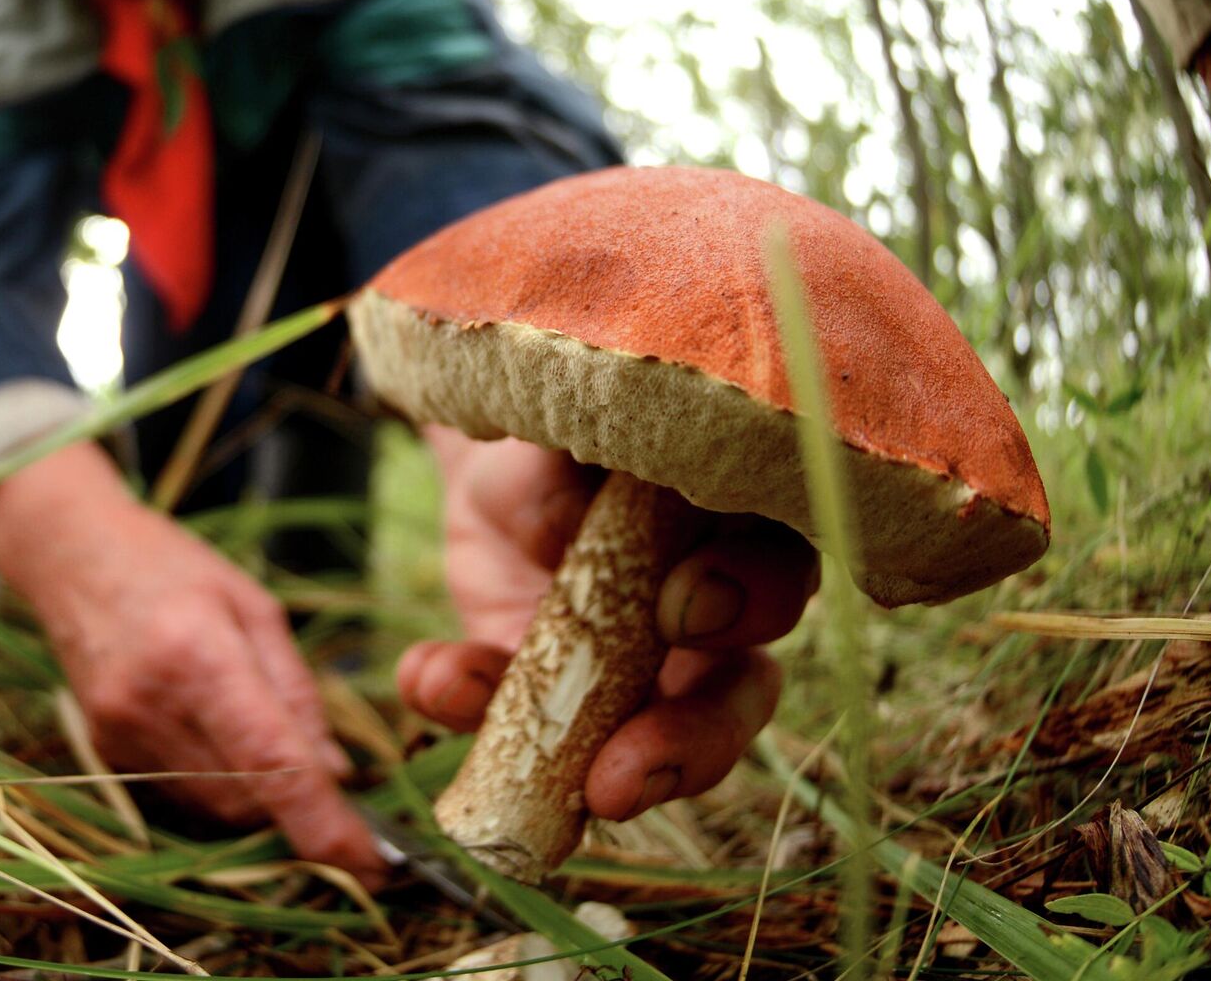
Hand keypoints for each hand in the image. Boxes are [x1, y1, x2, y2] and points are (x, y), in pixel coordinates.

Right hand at [0, 443, 385, 883]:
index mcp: (198, 654)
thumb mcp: (255, 606)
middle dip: (296, 802)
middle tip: (326, 772)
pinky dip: (216, 780)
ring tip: (258, 727)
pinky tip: (213, 728)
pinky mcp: (104, 751)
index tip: (373, 861)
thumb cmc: (175, 567)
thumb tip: (336, 774)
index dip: (324, 823)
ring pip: (214, 807)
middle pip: (246, 798)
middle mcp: (151, 705)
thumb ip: (296, 692)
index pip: (270, 762)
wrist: (72, 554)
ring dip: (256, 794)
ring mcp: (119, 734)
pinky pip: (180, 794)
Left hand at [398, 432, 817, 820]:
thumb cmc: (573, 430)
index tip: (684, 612)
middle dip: (687, 745)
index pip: (779, 579)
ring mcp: (639, 678)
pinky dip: (464, 703)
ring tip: (531, 786)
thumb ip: (598, 463)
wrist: (501, 459)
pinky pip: (521, 732)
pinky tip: (432, 676)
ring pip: (649, 746)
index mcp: (744, 533)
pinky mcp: (558, 704)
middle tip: (621, 777)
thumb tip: (579, 511)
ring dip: (592, 771)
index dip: (748, 605)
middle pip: (735, 700)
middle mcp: (713, 625)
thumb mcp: (582, 425)